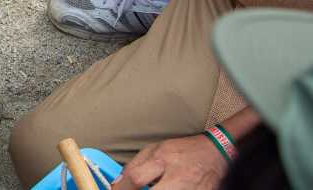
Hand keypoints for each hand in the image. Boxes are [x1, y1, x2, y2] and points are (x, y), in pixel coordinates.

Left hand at [113, 135, 227, 189]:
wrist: (217, 152)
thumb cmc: (183, 151)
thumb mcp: (155, 149)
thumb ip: (135, 165)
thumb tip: (118, 184)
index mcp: (163, 160)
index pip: (137, 178)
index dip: (123, 189)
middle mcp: (178, 177)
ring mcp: (192, 189)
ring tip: (154, 189)